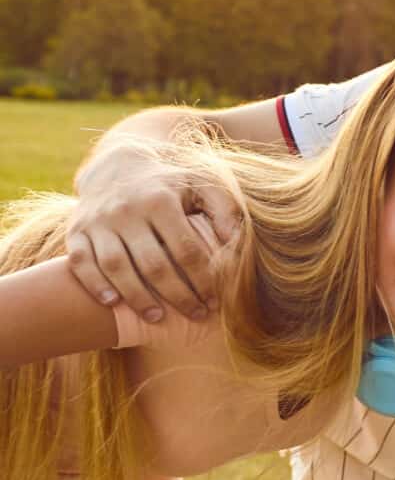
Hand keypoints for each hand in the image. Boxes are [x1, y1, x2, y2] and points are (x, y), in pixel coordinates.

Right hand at [65, 144, 240, 322]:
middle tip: (195, 315)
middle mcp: (125, 211)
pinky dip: (94, 285)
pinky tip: (112, 303)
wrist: (117, 162)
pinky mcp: (75, 230)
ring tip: (157, 317)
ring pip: (116, 267)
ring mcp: (97, 221)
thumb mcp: (201, 183)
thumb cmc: (170, 181)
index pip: (186, 250)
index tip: (215, 300)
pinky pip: (80, 262)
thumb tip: (235, 240)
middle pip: (153, 264)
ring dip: (137, 297)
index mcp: (160, 200)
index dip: (203, 279)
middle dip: (177, 295)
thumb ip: (224, 208)